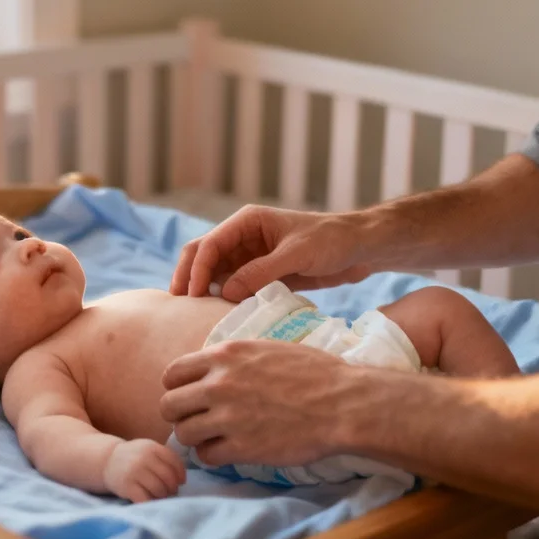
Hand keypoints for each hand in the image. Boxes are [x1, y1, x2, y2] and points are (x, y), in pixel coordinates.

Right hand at [103, 439, 186, 502]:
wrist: (107, 461)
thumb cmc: (134, 457)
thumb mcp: (148, 449)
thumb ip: (165, 458)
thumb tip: (182, 479)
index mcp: (152, 447)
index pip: (174, 461)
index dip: (180, 474)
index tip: (181, 482)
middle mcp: (144, 458)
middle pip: (168, 477)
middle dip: (173, 488)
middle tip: (171, 492)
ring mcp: (134, 472)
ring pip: (159, 489)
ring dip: (163, 496)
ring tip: (160, 496)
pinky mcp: (127, 486)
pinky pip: (146, 499)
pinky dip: (151, 502)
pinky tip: (150, 500)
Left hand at [160, 339, 362, 467]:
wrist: (343, 404)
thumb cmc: (313, 372)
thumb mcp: (266, 348)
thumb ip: (232, 357)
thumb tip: (211, 366)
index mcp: (225, 355)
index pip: (172, 373)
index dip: (177, 387)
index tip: (189, 396)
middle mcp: (219, 384)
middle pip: (169, 405)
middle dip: (179, 414)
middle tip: (196, 419)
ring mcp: (228, 417)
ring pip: (183, 433)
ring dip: (194, 437)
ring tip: (212, 436)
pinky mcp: (242, 448)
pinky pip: (205, 456)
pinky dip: (212, 455)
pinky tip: (227, 449)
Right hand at [170, 204, 373, 300]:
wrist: (359, 249)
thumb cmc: (331, 241)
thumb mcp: (297, 254)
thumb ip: (262, 271)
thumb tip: (225, 293)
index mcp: (246, 222)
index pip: (209, 244)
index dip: (196, 269)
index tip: (191, 295)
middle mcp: (242, 238)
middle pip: (202, 256)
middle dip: (188, 277)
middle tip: (179, 305)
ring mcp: (249, 258)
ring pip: (214, 274)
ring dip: (204, 290)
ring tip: (194, 315)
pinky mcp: (260, 275)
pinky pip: (233, 287)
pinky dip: (223, 300)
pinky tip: (218, 316)